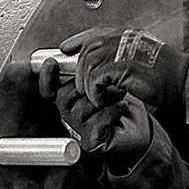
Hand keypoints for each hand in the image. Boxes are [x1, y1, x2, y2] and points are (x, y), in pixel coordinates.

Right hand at [34, 45, 149, 169]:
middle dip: (87, 85)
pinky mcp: (90, 142)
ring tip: (121, 93)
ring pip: (78, 111)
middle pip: (62, 97)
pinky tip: (123, 107)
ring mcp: (78, 131)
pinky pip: (94, 124)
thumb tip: (67, 46)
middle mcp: (69, 116)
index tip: (52, 63)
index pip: (48, 90)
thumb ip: (88, 64)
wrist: (142, 129)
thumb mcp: (106, 78)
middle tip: (109, 79)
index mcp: (70, 100)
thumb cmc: (123, 103)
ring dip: (103, 98)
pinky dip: (111, 113)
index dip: (46, 78)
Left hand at [57, 26, 187, 115]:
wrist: (183, 82)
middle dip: (80, 70)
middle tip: (83, 87)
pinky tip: (105, 99)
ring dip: (89, 85)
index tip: (66, 48)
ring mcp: (122, 50)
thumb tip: (103, 65)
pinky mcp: (122, 66)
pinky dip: (96, 92)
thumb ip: (123, 55)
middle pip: (88, 49)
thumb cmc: (167, 75)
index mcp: (128, 35)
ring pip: (88, 64)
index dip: (77, 40)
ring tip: (98, 97)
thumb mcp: (142, 57)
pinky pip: (96, 79)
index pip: (95, 32)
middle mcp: (123, 38)